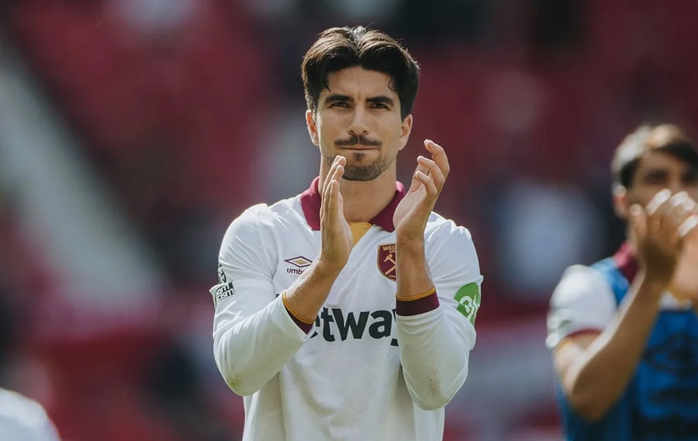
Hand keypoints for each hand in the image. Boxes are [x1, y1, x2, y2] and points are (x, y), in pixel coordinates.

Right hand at [318, 156, 352, 271]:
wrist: (333, 260)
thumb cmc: (338, 242)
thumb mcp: (340, 220)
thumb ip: (338, 207)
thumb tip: (338, 195)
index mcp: (331, 209)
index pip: (333, 187)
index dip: (336, 173)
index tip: (341, 160)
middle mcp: (327, 210)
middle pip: (330, 186)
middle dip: (335, 170)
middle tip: (340, 156)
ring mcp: (328, 216)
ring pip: (330, 193)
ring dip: (334, 177)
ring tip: (339, 164)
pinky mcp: (331, 224)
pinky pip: (331, 206)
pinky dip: (332, 194)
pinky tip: (334, 183)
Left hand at [393, 140, 449, 241]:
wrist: (405, 233)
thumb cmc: (409, 213)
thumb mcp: (414, 190)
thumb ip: (420, 177)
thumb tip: (423, 161)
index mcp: (431, 185)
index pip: (440, 165)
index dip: (436, 152)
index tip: (427, 142)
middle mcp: (434, 190)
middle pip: (445, 168)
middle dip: (439, 154)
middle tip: (429, 143)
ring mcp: (430, 198)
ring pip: (441, 178)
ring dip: (432, 165)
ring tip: (420, 157)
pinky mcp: (424, 206)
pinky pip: (431, 191)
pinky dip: (426, 180)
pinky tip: (417, 174)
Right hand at [630, 189, 697, 286]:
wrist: (653, 280)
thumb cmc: (647, 260)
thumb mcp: (637, 242)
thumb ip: (636, 225)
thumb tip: (635, 208)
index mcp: (644, 234)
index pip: (650, 213)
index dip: (658, 201)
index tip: (666, 193)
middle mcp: (653, 237)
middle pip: (663, 216)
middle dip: (672, 204)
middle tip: (682, 196)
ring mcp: (664, 244)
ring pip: (673, 223)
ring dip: (682, 211)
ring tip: (690, 204)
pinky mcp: (675, 252)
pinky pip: (683, 235)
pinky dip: (690, 226)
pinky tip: (696, 220)